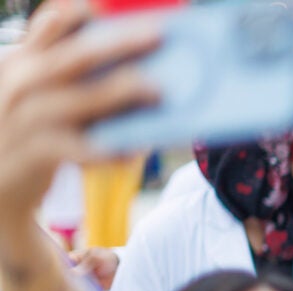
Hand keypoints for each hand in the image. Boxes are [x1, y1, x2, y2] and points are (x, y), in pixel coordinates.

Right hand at [0, 2, 157, 290]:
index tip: (103, 2)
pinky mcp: (32, 158)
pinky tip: (134, 147)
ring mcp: (22, 123)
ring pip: (77, 103)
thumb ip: (70, 73)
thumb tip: (135, 62)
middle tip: (159, 35)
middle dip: (117, 44)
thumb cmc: (27, 134)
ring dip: (120, 94)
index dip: (75, 13)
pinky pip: (78, 150)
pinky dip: (108, 148)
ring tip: (159, 91)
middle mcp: (18, 87)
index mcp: (20, 63)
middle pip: (72, 58)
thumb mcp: (35, 94)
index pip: (47, 27)